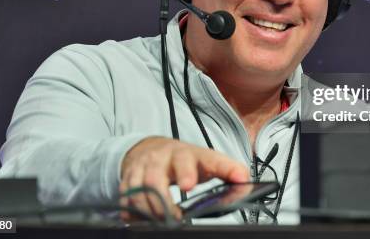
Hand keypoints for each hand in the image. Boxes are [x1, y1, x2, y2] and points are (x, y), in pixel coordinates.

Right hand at [119, 136, 248, 220]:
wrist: (155, 148)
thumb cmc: (187, 160)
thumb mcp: (209, 161)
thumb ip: (229, 169)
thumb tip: (245, 180)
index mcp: (186, 154)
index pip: (188, 159)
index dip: (187, 172)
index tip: (189, 185)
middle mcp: (162, 158)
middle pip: (156, 177)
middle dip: (162, 199)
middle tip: (172, 216)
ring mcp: (143, 167)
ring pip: (138, 189)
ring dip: (148, 209)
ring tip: (160, 221)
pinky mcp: (129, 176)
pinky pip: (124, 195)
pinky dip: (130, 210)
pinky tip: (138, 219)